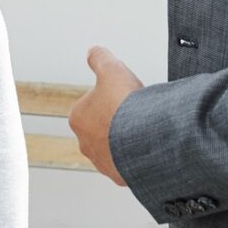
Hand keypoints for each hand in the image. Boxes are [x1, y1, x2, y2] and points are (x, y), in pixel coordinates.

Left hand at [69, 45, 142, 186]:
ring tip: (145, 130)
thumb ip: (100, 58)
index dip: (110, 98)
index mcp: (78, 118)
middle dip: (117, 122)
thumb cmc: (126, 107)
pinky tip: (149, 147)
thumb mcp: (112, 69)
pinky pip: (128, 165)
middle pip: (102, 128)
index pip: (91, 105)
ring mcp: (102, 162)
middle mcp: (85, 143)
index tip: (125, 96)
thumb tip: (93, 51)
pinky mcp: (119, 176)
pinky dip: (137, 158)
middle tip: (136, 113)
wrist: (145, 139)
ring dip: (127, 141)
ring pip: (114, 148)